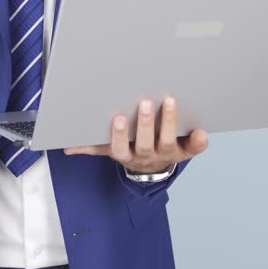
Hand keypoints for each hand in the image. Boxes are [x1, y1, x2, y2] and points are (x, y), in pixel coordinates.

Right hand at [63, 97, 208, 173]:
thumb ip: (90, 146)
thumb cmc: (130, 148)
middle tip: (144, 102)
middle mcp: (146, 156)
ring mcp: (166, 154)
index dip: (119, 136)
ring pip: (167, 142)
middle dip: (144, 125)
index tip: (118, 119)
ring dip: (169, 123)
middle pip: (145, 145)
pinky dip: (198, 142)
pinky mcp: (184, 151)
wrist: (154, 167)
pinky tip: (201, 131)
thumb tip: (66, 148)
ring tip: (169, 101)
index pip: (119, 149)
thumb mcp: (109, 149)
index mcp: (126, 155)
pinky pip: (193, 149)